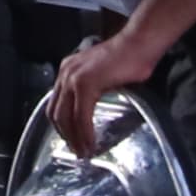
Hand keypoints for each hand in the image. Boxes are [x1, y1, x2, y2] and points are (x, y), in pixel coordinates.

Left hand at [48, 20, 159, 158]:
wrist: (138, 44)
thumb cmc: (129, 59)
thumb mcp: (102, 75)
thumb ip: (92, 89)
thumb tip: (91, 109)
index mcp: (67, 71)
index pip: (56, 104)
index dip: (62, 125)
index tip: (71, 140)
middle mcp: (65, 74)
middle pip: (56, 112)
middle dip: (65, 135)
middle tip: (77, 151)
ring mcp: (73, 78)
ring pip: (66, 116)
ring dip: (74, 137)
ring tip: (84, 151)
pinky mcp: (86, 84)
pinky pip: (81, 115)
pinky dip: (85, 132)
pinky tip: (91, 143)